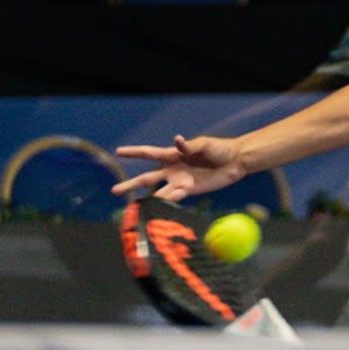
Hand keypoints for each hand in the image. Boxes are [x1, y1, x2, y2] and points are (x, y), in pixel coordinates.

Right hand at [112, 135, 245, 201]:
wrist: (234, 162)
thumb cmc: (218, 148)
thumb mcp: (204, 144)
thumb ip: (190, 146)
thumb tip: (177, 140)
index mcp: (173, 154)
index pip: (149, 153)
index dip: (133, 152)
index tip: (118, 152)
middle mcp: (172, 169)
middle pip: (147, 178)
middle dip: (131, 184)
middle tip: (114, 191)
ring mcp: (180, 181)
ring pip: (159, 192)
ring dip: (148, 200)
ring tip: (134, 208)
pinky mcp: (190, 191)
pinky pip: (175, 198)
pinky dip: (166, 203)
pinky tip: (156, 209)